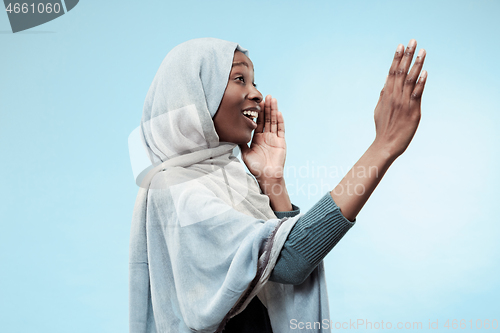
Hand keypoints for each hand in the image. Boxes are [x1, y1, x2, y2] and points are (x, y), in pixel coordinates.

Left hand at [239, 95, 285, 181]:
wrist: (267, 176)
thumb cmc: (256, 167)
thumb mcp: (245, 153)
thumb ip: (241, 143)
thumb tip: (233, 133)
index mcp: (257, 138)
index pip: (258, 122)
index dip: (257, 112)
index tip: (256, 103)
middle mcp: (266, 136)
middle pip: (267, 119)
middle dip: (266, 108)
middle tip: (266, 96)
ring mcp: (274, 138)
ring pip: (274, 121)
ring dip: (273, 110)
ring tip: (273, 99)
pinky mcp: (281, 142)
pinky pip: (281, 129)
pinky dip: (280, 121)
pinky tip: (279, 113)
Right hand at [373, 39, 427, 158]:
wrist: (386, 144)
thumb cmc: (383, 128)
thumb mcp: (379, 109)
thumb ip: (383, 96)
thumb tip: (385, 85)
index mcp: (386, 95)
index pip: (391, 72)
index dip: (396, 58)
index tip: (401, 46)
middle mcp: (395, 96)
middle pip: (400, 72)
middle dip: (407, 56)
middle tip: (412, 41)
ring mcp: (403, 103)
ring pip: (410, 80)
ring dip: (416, 65)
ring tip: (422, 51)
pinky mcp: (412, 111)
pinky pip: (417, 94)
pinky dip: (421, 83)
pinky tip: (425, 72)